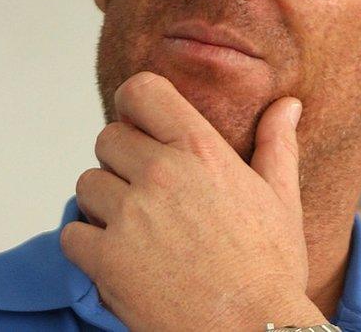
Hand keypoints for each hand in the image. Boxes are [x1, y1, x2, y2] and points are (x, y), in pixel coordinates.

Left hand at [60, 71, 325, 330]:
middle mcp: (161, 174)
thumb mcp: (282, 199)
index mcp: (201, 150)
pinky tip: (121, 259)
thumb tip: (288, 105)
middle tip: (149, 194)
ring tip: (138, 230)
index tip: (140, 125)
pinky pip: (72, 234)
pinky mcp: (106, 260)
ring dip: (104, 204)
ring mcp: (130, 217)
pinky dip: (88, 246)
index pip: (141, 92)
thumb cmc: (271, 269)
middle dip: (122, 162)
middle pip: (108, 139)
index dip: (134, 106)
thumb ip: (277, 144)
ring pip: (87, 185)